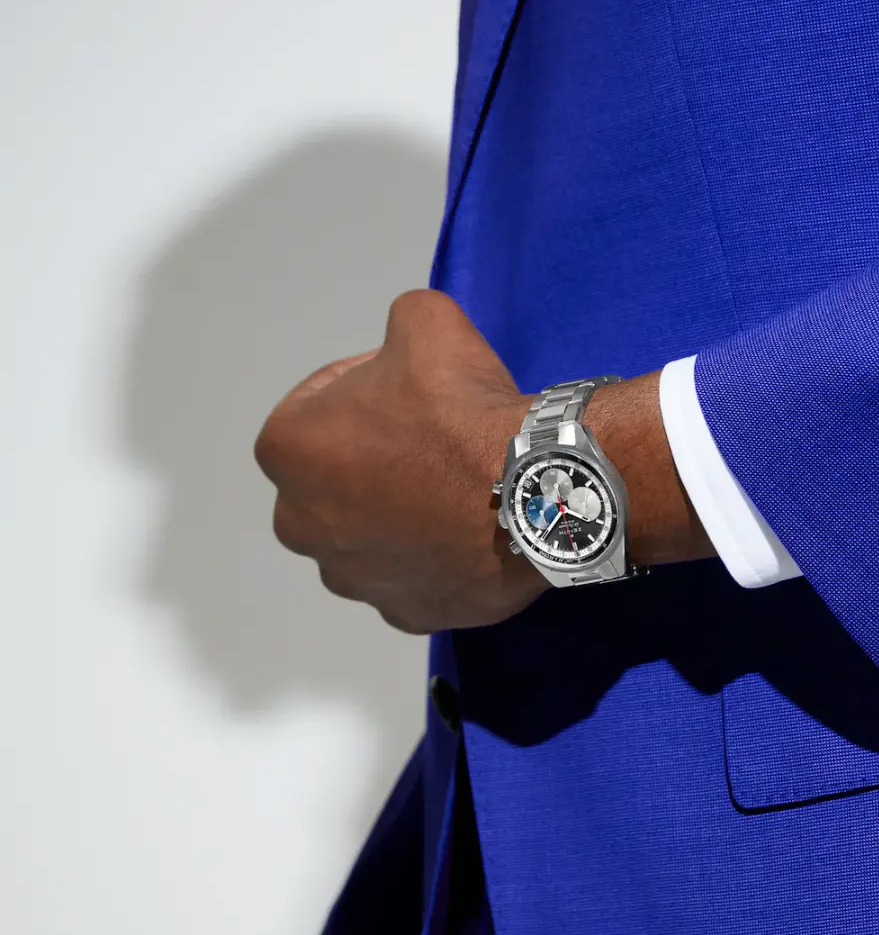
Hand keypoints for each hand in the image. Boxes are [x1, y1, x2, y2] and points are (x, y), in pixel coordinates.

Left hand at [254, 289, 547, 633]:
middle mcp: (300, 524)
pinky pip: (410, 576)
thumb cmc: (462, 409)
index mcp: (287, 450)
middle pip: (335, 477)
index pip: (320, 401)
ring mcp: (352, 578)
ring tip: (452, 487)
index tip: (413, 384)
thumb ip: (396, 324)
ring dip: (397, 512)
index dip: (367, 383)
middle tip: (431, 435)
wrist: (534, 491)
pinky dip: (431, 558)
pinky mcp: (405, 614)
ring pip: (367, 534)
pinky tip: (465, 530)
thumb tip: (404, 346)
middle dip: (372, 456)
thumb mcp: (425, 320)